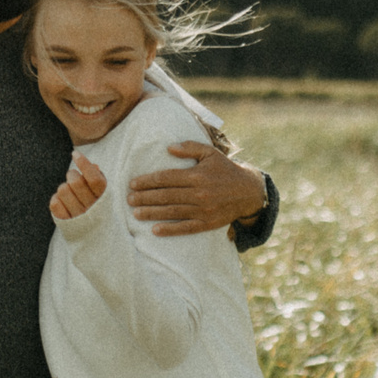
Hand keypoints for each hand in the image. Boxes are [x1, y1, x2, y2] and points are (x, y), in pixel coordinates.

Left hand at [50, 155, 106, 220]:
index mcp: (104, 199)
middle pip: (76, 182)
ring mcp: (78, 216)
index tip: (75, 154)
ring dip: (64, 188)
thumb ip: (98, 177)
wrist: (96, 236)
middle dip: (72, 175)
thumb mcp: (102, 193)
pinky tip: (63, 201)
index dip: (83, 163)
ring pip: (63, 190)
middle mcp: (92, 208)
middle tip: (73, 177)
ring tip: (69, 192)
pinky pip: (54, 203)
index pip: (94, 178)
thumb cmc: (98, 208)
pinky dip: (57, 199)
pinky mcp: (65, 222)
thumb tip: (93, 165)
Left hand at [128, 142, 266, 237]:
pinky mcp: (207, 223)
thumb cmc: (225, 170)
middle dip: (145, 197)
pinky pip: (186, 227)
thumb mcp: (210, 153)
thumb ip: (190, 147)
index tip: (133, 183)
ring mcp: (203, 210)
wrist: (248, 192)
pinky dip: (170, 230)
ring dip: (152, 213)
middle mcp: (199, 193)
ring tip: (135, 213)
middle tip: (128, 199)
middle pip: (166, 196)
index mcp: (197, 175)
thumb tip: (168, 147)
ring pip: (172, 212)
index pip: (167, 178)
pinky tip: (155, 230)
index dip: (148, 181)